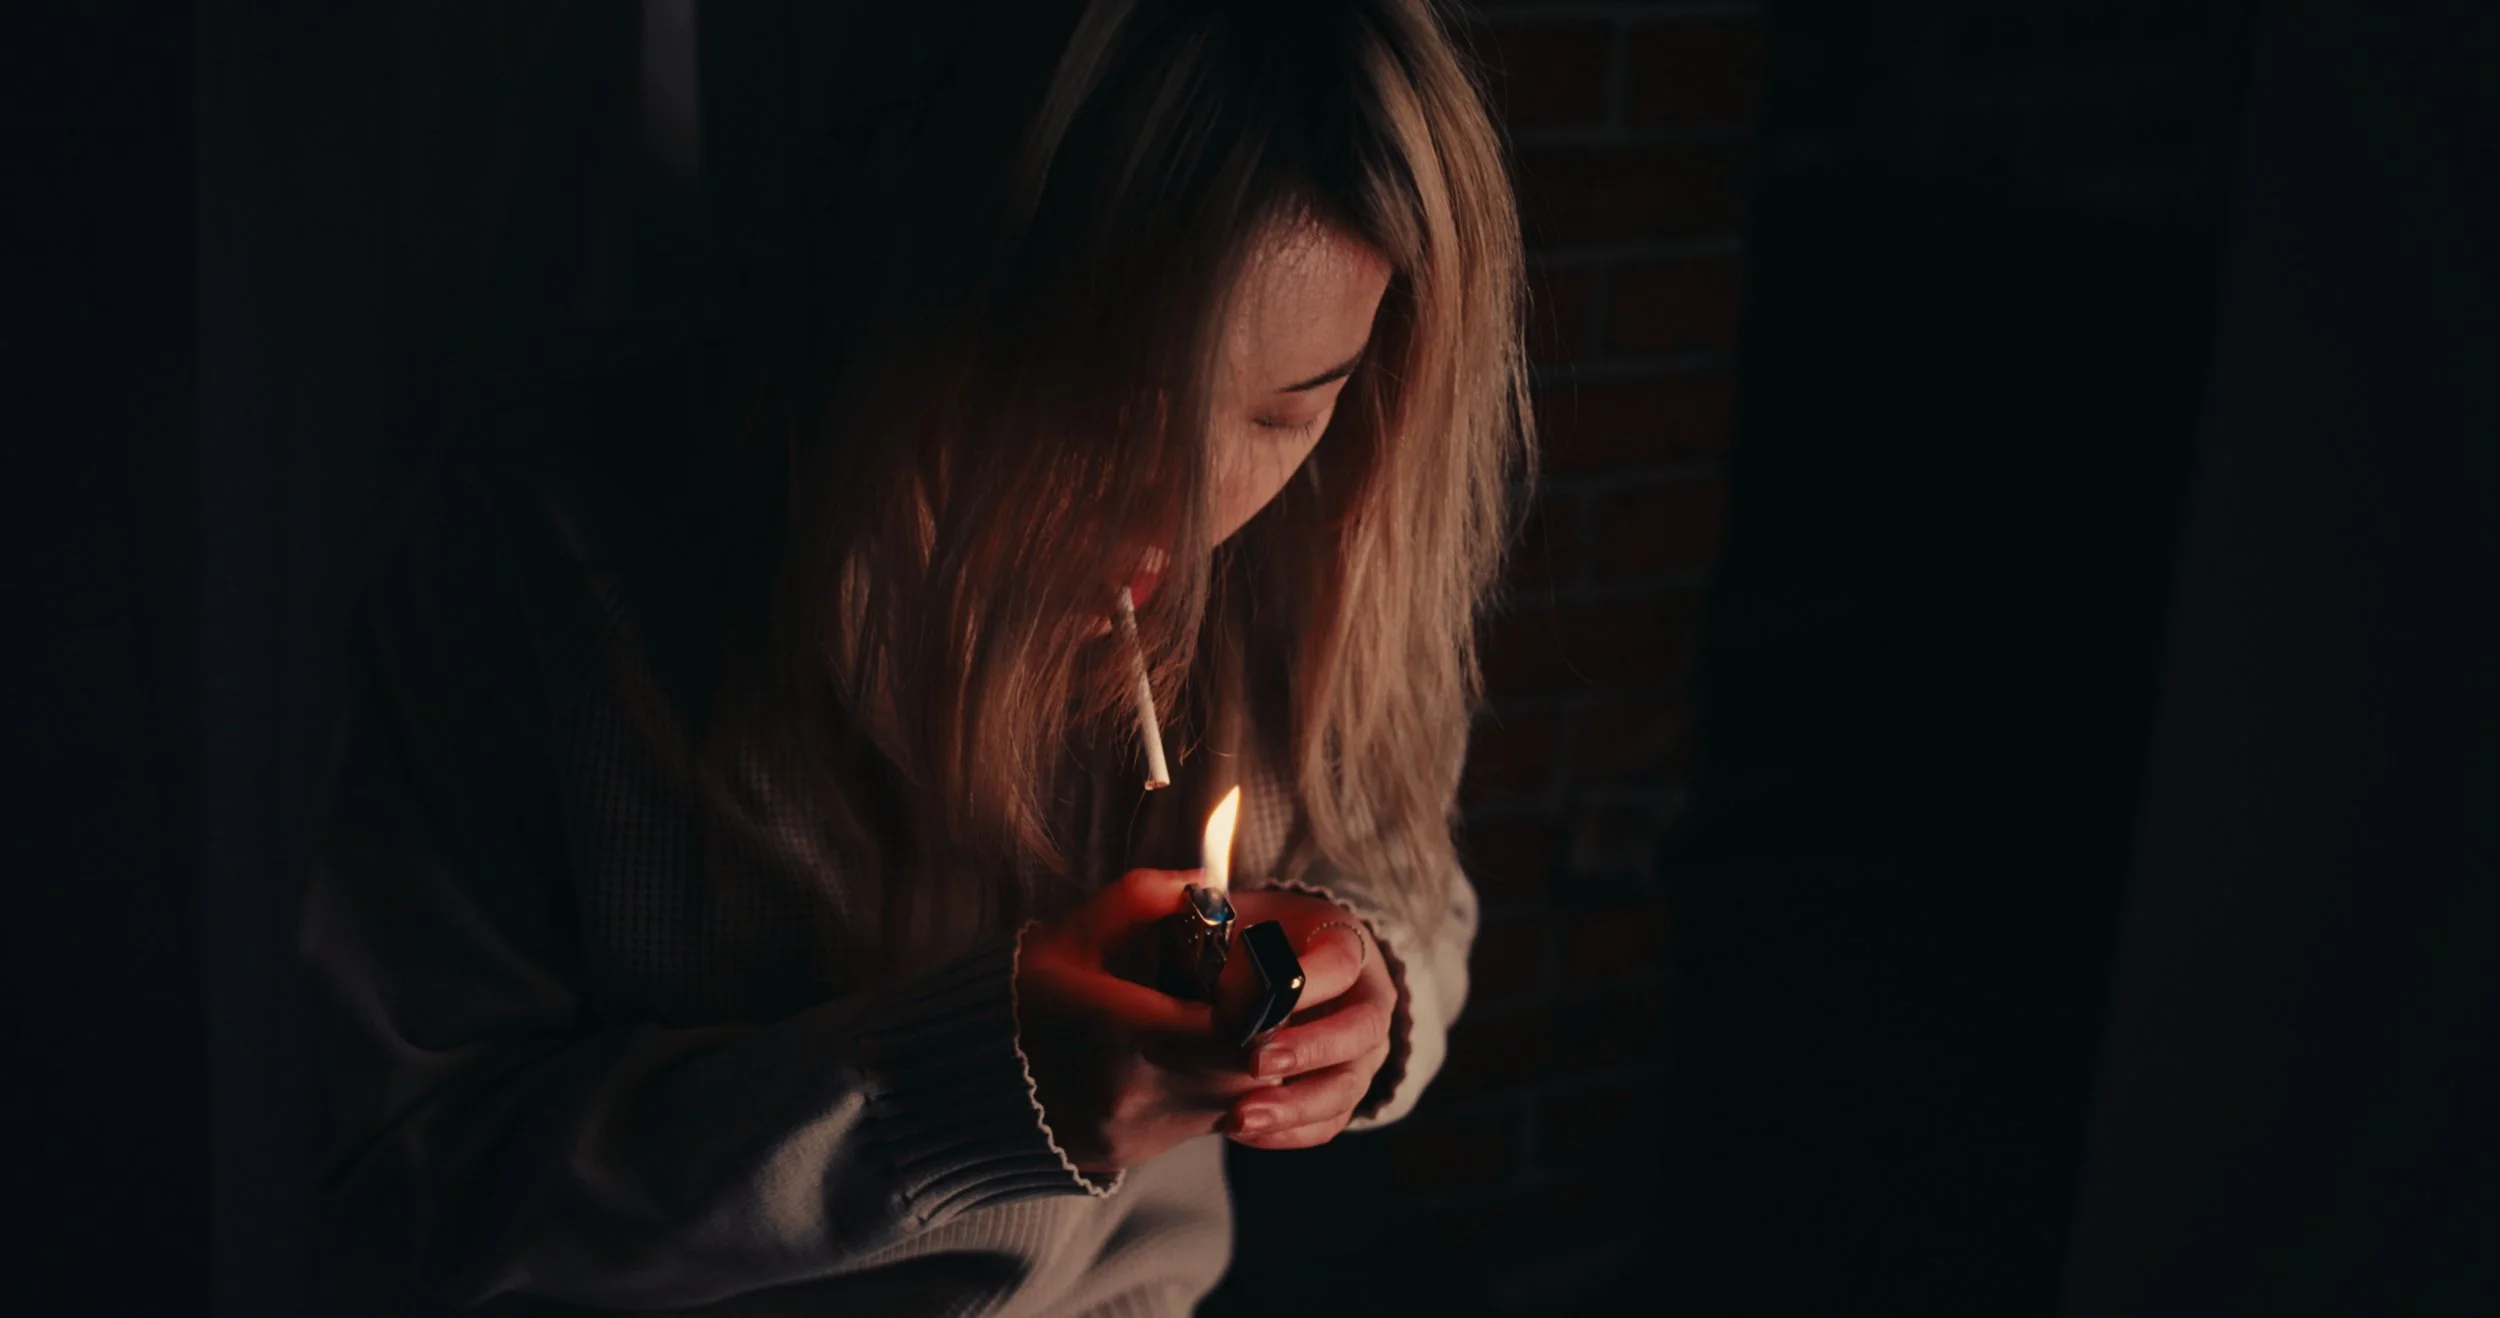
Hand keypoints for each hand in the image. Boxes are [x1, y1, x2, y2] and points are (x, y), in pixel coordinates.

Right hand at [1013, 868, 1282, 1175]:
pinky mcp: (1127, 1156)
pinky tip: (1178, 1057)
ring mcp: (1131, 1133)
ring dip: (1235, 1065)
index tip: (1248, 974)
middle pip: (1245, 1072)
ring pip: (1230, 1103)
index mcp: (1118, 1032)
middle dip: (1258, 1035)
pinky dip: (1205, 1090)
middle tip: (1239, 996)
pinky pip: (1197, 1125)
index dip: (1260, 1003)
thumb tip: (1202, 881)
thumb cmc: (1015, 998)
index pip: (1237, 1031)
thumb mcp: (1068, 933)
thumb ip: (1139, 898)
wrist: (954, 1084)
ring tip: (1207, 1024)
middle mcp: (1132, 1094)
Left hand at [1214, 888, 1395, 1150]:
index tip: (1261, 1000)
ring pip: (1346, 1089)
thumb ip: (1211, 906)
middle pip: (1361, 1032)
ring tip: (1238, 1117)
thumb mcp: (1236, 909)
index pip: (1342, 961)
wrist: (1268, 969)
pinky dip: (1288, 1133)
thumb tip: (1188, 902)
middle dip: (1308, 1050)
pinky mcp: (1341, 1092)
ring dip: (1295, 1107)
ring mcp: (1360, 1054)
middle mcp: (1366, 1001)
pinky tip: (1242, 1130)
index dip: (1306, 983)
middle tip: (1254, 1064)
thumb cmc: (1247, 934)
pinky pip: (1327, 1124)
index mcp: (1346, 944)